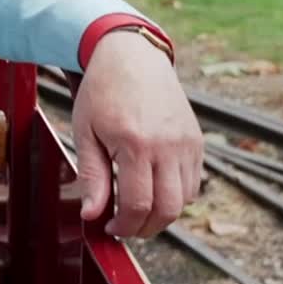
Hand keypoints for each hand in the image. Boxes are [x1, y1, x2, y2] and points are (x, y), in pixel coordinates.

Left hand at [72, 31, 203, 237]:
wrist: (131, 55)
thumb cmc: (103, 91)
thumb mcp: (85, 132)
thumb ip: (91, 176)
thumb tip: (93, 214)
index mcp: (136, 143)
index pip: (138, 205)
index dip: (124, 225)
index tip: (109, 227)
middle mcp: (168, 146)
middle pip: (168, 209)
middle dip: (145, 227)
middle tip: (125, 226)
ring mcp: (187, 143)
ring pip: (184, 200)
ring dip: (162, 213)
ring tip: (137, 206)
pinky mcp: (197, 140)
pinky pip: (194, 182)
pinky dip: (177, 195)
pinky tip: (154, 188)